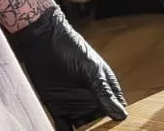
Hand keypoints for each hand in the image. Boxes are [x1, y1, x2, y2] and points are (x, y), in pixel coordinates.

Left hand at [5, 7, 126, 129]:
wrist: (42, 40)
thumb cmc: (71, 47)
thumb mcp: (91, 69)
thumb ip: (104, 91)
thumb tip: (121, 114)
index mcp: (105, 88)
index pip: (116, 111)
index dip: (116, 124)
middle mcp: (92, 100)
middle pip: (100, 124)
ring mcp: (75, 105)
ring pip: (83, 128)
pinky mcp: (58, 109)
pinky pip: (63, 127)